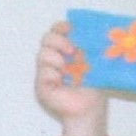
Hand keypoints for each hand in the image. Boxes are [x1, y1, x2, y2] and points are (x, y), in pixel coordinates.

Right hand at [34, 19, 108, 135]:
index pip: (56, 31)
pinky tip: (63, 81)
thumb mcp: (92, 60)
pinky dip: (54, 74)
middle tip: (71, 50)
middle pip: (46, 39)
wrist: (90, 107)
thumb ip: (88, 46)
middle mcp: (53, 58)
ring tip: (67, 68)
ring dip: (56, 58)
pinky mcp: (42, 86)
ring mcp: (46, 72)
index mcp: (64, 49)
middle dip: (58, 40)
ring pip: (42, 54)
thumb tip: (90, 30)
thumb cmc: (92, 84)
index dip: (61, 27)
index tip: (70, 28)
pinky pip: (44, 73)